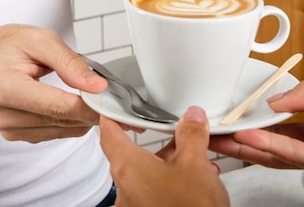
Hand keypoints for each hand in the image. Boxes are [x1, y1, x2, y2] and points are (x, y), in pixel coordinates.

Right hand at [0, 24, 107, 142]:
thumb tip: (96, 86)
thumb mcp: (41, 39)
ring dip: (79, 119)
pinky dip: (66, 122)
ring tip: (90, 99)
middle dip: (88, 112)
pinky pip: (50, 133)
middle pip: (58, 120)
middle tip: (110, 101)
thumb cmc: (7, 46)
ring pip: (58, 131)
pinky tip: (71, 108)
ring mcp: (4, 128)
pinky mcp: (12, 134)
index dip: (88, 106)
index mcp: (2, 87)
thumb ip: (70, 63)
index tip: (110, 102)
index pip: (56, 106)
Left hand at [100, 106, 229, 206]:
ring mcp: (134, 205)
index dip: (113, 116)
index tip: (117, 106)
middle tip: (174, 131)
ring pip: (145, 174)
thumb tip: (192, 117)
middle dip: (156, 142)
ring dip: (167, 163)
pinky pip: (153, 192)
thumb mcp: (195, 164)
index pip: (109, 132)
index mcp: (127, 167)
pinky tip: (193, 182)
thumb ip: (191, 135)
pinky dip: (169, 183)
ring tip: (194, 158)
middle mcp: (124, 188)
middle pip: (131, 154)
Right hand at [209, 75, 303, 192]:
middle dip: (243, 132)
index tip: (237, 109)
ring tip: (222, 138)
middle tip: (217, 129)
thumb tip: (274, 100)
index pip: (283, 113)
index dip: (259, 112)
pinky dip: (270, 146)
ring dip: (248, 144)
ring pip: (277, 149)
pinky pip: (293, 155)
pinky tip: (250, 138)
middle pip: (274, 135)